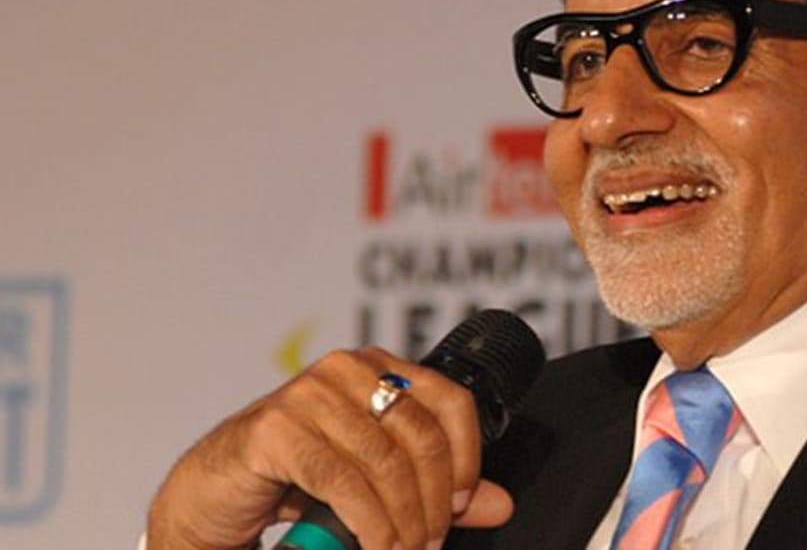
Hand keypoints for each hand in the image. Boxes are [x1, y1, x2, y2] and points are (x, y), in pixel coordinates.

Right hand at [146, 347, 513, 549]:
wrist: (212, 496)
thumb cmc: (294, 480)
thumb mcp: (375, 481)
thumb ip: (438, 489)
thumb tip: (500, 505)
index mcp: (378, 368)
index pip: (450, 401)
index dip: (467, 457)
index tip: (465, 503)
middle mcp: (347, 369)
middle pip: (421, 435)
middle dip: (435, 500)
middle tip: (431, 541)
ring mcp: (309, 393)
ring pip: (384, 462)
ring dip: (404, 519)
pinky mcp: (276, 428)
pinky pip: (342, 480)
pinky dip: (369, 522)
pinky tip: (377, 545)